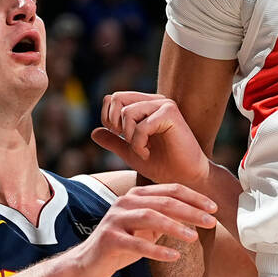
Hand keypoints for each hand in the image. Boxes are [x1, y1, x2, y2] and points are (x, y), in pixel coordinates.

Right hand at [79, 184, 216, 276]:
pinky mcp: (109, 239)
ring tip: (194, 237)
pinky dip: (157, 250)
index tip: (214, 208)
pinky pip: (136, 244)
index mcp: (137, 196)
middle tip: (211, 221)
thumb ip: (165, 219)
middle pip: (164, 202)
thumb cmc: (122, 245)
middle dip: (191, 211)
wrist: (87, 263)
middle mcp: (125, 202)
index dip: (194, 198)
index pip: (171, 191)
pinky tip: (175, 256)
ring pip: (150, 217)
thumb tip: (197, 216)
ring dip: (175, 227)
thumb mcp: (147, 229)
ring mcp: (115, 219)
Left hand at [92, 92, 210, 187]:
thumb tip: (93, 132)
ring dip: (129, 138)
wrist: (184, 178)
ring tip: (141, 151)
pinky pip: (141, 125)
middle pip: (116, 98)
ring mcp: (164, 105)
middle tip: (128, 142)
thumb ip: (114, 141)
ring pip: (127, 112)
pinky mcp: (171, 114)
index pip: (113, 98)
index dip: (108, 118)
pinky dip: (139, 144)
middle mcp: (154, 101)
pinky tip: (147, 154)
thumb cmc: (163, 165)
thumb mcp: (131, 152)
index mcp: (145, 105)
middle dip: (115, 124)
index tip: (121, 138)